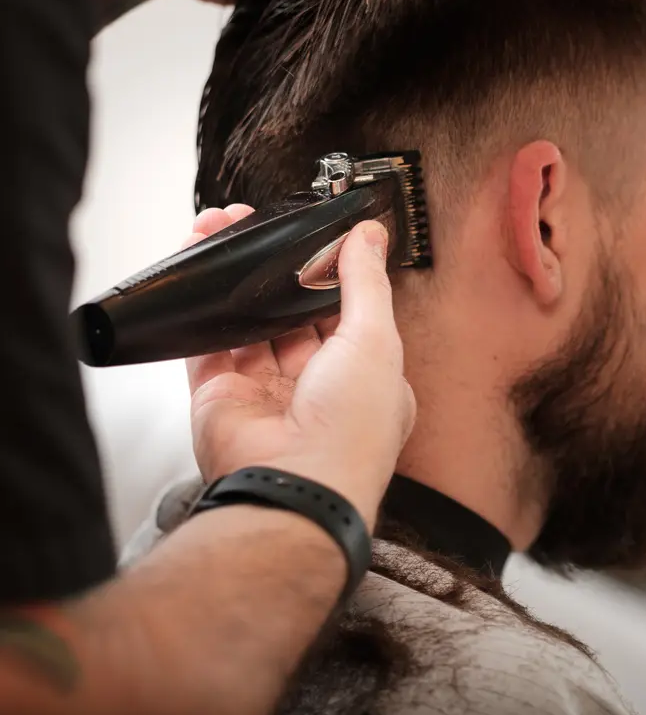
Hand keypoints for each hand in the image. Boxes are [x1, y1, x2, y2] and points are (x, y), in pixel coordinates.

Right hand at [183, 205, 415, 526]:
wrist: (293, 487)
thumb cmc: (352, 431)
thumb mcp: (377, 340)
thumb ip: (368, 283)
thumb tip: (369, 236)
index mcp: (366, 381)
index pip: (349, 316)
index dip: (332, 276)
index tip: (316, 238)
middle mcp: (316, 390)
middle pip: (293, 316)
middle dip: (278, 273)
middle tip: (262, 227)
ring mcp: (265, 393)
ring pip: (248, 324)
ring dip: (237, 281)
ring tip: (224, 231)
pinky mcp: (220, 397)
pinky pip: (207, 344)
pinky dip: (201, 309)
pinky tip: (199, 267)